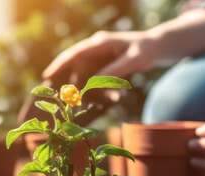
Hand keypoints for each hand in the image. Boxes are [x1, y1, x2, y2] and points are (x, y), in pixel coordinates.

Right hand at [43, 30, 159, 89]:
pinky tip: (113, 99)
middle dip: (71, 84)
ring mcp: (99, 60)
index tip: (48, 75)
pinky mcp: (104, 68)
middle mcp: (96, 51)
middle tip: (63, 100)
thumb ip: (114, 70)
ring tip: (97, 104)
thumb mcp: (133, 60)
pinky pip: (97, 83)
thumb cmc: (146, 50)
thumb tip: (94, 82)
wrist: (156, 48)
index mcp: (100, 43)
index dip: (60, 64)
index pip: (75, 53)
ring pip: (87, 78)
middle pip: (76, 68)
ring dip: (90, 92)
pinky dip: (102, 93)